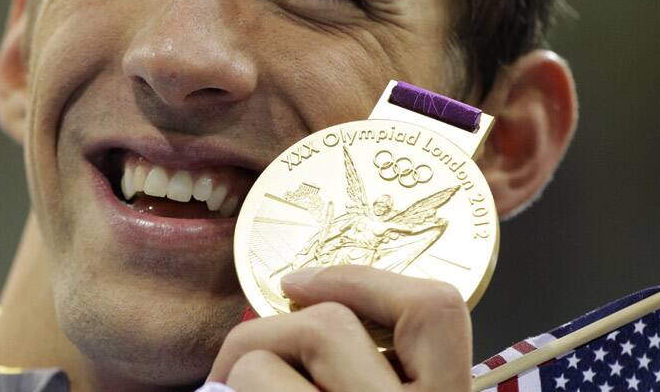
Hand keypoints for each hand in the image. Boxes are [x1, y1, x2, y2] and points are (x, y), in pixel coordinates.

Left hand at [206, 265, 471, 390]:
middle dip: (268, 331)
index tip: (301, 280)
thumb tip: (308, 291)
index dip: (364, 279)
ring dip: (236, 372)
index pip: (436, 308)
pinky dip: (223, 391)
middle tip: (238, 361)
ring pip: (262, 360)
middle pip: (328, 325)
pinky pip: (243, 387)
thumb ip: (376, 367)